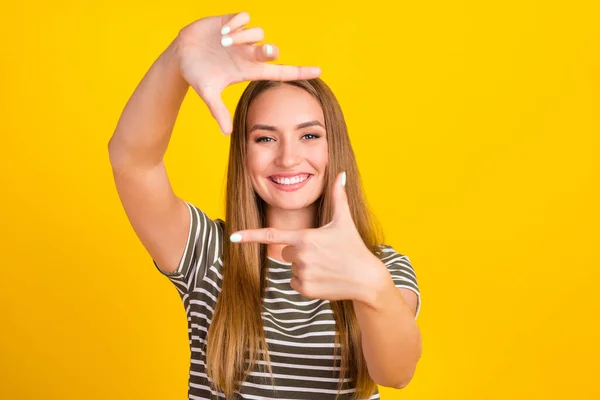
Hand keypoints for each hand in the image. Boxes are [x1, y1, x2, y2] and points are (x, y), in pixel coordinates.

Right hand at [174, 12, 321, 134]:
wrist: (180, 56)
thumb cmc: (197, 75)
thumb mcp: (207, 93)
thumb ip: (218, 111)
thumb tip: (227, 133)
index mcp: (248, 70)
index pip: (280, 71)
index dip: (299, 71)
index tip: (319, 71)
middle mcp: (248, 53)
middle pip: (270, 50)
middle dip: (269, 50)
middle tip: (263, 52)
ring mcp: (241, 37)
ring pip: (257, 32)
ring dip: (242, 37)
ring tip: (223, 42)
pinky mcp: (231, 22)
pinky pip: (244, 18)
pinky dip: (236, 23)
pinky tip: (222, 30)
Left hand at [230, 172, 388, 303]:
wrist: (365, 279)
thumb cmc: (354, 247)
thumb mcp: (344, 221)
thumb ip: (338, 197)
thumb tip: (341, 174)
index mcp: (305, 237)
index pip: (271, 235)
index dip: (250, 235)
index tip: (233, 236)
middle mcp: (300, 256)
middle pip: (285, 252)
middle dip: (299, 251)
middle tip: (322, 253)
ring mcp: (302, 274)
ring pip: (290, 267)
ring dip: (303, 267)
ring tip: (325, 266)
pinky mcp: (304, 289)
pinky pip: (294, 282)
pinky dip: (306, 281)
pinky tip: (323, 278)